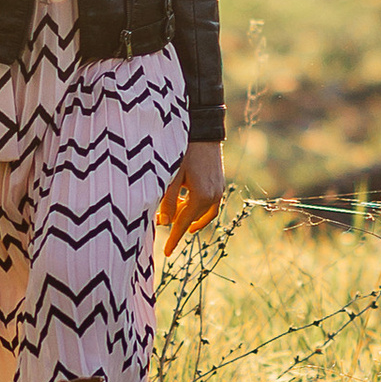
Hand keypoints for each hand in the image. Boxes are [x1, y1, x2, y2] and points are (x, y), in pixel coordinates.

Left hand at [158, 140, 223, 260]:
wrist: (203, 128)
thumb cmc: (183, 149)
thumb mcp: (170, 175)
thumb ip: (167, 201)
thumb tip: (165, 223)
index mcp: (201, 197)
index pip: (183, 225)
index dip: (174, 240)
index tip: (166, 253)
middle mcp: (213, 196)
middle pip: (193, 220)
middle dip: (178, 224)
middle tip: (161, 223)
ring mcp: (219, 189)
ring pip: (203, 213)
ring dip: (188, 215)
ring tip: (173, 213)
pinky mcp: (219, 181)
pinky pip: (210, 203)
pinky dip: (197, 208)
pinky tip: (186, 202)